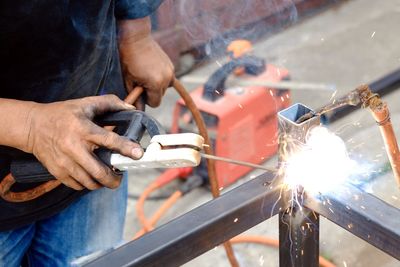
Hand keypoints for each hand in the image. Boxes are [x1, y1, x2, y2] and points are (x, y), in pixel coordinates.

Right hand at [25, 95, 142, 189]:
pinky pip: (78, 186)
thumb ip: (109, 103)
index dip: (126, 148)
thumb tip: (130, 107)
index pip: (109, 140)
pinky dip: (88, 184)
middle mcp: (74, 147)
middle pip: (100, 172)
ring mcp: (65, 162)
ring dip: (102, 183)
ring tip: (106, 177)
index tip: (138, 154)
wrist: (32, 126)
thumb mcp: (85, 103)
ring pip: (90, 183)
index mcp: (83, 129)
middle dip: (115, 179)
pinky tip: (91, 177)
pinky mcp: (57, 172)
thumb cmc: (61, 114)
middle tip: (120, 176)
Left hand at [118, 17, 173, 106]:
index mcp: (156, 84)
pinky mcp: (171, 66)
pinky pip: (169, 79)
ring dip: (157, 86)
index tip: (140, 93)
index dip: (146, 100)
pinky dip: (163, 79)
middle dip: (152, 93)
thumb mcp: (129, 81)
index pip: (155, 103)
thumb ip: (135, 96)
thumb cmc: (129, 59)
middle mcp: (167, 79)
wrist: (137, 38)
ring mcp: (171, 72)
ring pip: (165, 88)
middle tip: (141, 83)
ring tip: (146, 75)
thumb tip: (138, 109)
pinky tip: (156, 74)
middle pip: (160, 96)